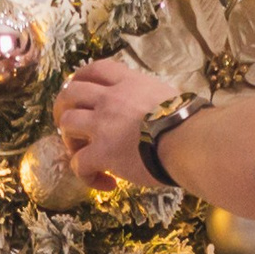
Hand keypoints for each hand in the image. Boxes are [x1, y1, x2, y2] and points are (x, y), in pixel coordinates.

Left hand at [55, 57, 178, 187]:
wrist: (191, 140)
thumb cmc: (190, 122)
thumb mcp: (169, 96)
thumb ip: (151, 99)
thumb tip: (158, 111)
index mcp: (129, 83)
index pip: (96, 69)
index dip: (81, 78)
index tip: (78, 89)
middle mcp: (111, 99)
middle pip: (70, 93)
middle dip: (63, 108)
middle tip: (71, 127)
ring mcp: (103, 124)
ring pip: (66, 124)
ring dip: (71, 142)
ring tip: (87, 157)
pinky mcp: (102, 152)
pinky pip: (79, 164)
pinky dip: (87, 176)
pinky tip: (108, 184)